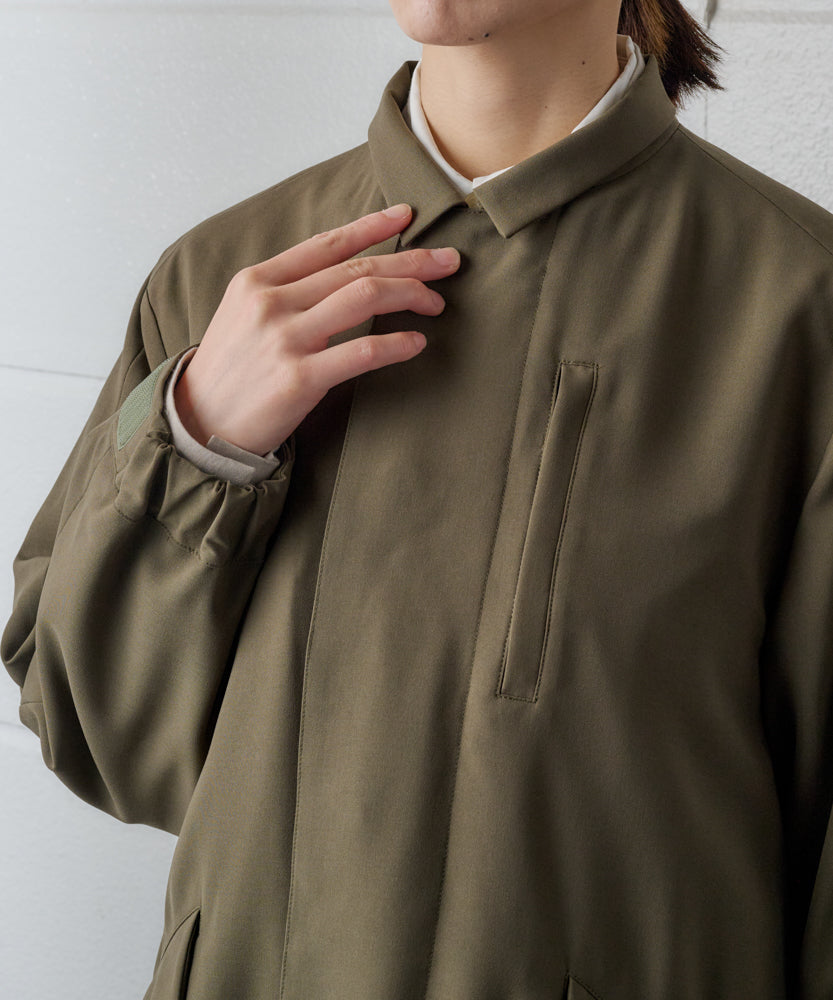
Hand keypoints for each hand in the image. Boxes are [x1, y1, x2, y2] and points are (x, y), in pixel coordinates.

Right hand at [173, 204, 459, 455]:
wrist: (200, 424)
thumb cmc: (230, 370)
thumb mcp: (244, 315)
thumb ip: (286, 291)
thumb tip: (342, 274)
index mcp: (258, 280)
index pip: (326, 244)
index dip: (372, 227)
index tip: (408, 215)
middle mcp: (271, 302)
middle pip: (356, 268)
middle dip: (411, 261)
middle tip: (449, 261)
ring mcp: (285, 339)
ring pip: (363, 297)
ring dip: (410, 294)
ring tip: (436, 302)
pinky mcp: (299, 378)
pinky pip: (363, 352)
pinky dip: (397, 344)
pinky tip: (417, 342)